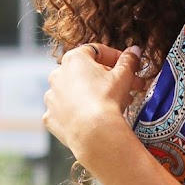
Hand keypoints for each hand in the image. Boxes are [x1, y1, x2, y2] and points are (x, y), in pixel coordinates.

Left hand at [43, 43, 146, 164]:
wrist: (94, 132)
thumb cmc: (107, 100)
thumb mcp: (123, 76)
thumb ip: (128, 61)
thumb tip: (134, 51)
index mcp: (74, 59)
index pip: (96, 51)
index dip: (114, 57)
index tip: (126, 65)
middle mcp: (58, 75)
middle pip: (85, 73)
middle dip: (108, 80)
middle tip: (127, 88)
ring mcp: (52, 97)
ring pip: (74, 92)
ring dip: (92, 96)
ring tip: (113, 106)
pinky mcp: (51, 117)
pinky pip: (65, 112)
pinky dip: (78, 113)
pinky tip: (93, 119)